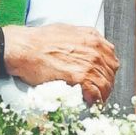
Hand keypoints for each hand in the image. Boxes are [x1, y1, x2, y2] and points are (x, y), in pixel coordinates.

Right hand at [3, 24, 119, 103]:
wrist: (24, 48)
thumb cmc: (39, 40)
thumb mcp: (67, 31)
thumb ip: (82, 40)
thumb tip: (86, 50)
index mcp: (93, 38)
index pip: (111, 58)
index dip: (107, 70)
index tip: (103, 78)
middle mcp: (95, 50)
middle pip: (110, 72)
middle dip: (106, 83)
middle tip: (99, 92)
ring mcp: (89, 63)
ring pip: (105, 84)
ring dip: (102, 94)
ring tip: (95, 101)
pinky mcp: (80, 77)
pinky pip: (95, 93)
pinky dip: (95, 100)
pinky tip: (90, 103)